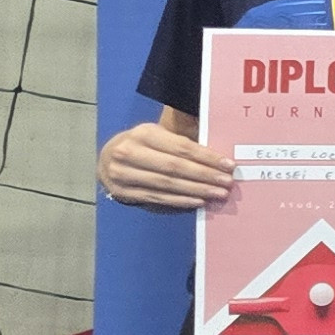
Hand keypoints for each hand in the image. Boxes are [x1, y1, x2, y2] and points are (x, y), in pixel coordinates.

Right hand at [98, 120, 233, 209]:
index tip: (228, 165)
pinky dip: (181, 200)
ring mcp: (123, 174)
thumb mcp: (157, 134)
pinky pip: (158, 197)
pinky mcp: (123, 192)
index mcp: (143, 133)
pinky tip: (198, 201)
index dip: (206, 157)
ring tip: (217, 194)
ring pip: (167, 184)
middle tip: (227, 182)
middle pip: (174, 167)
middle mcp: (130, 153)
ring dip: (196, 190)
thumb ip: (182, 142)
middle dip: (204, 176)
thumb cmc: (142, 144)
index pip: (181, 147)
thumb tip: (217, 157)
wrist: (106, 159)